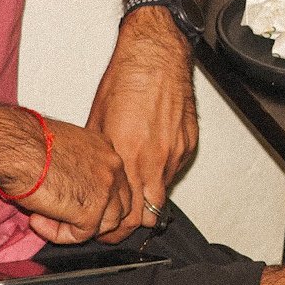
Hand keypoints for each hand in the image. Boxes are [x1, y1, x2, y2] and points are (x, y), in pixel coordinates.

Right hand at [19, 117, 135, 243]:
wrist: (16, 148)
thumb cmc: (26, 144)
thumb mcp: (63, 148)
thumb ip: (76, 168)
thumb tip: (73, 188)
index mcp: (105, 149)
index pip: (117, 184)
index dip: (98, 200)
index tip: (72, 204)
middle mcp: (112, 167)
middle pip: (120, 206)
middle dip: (95, 219)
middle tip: (65, 220)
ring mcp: (106, 190)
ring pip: (105, 224)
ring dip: (75, 227)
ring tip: (45, 216)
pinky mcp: (91, 211)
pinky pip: (81, 235)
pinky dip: (58, 234)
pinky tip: (36, 220)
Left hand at [87, 9, 199, 234]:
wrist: (156, 56)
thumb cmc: (125, 81)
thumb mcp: (97, 122)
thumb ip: (100, 156)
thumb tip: (96, 178)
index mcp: (128, 158)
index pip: (126, 215)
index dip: (114, 228)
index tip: (106, 228)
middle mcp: (155, 161)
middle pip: (148, 216)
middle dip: (133, 221)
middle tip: (120, 216)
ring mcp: (175, 154)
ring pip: (162, 193)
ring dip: (148, 194)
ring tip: (134, 182)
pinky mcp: (189, 144)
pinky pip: (174, 169)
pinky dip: (162, 170)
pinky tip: (150, 153)